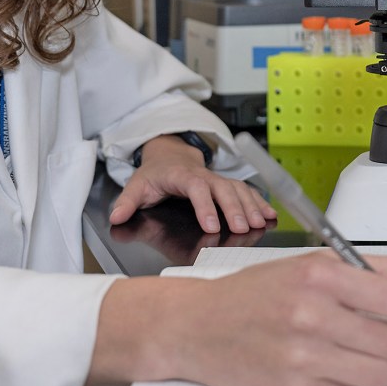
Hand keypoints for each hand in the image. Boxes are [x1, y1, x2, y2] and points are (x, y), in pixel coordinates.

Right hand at [93, 253, 386, 385]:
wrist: (196, 327)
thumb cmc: (251, 294)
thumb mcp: (305, 264)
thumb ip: (358, 273)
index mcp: (319, 275)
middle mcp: (312, 315)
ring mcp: (303, 356)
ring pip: (380, 374)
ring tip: (386, 359)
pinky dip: (356, 380)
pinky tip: (343, 366)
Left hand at [109, 135, 275, 234]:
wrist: (170, 156)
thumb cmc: (155, 175)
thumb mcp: (136, 185)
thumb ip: (127, 202)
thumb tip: (116, 217)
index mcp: (182, 176)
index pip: (196, 188)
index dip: (205, 206)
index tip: (211, 225)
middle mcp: (204, 176)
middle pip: (223, 188)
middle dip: (235, 208)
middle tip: (243, 228)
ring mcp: (218, 179)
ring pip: (238, 189)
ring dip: (251, 206)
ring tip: (260, 224)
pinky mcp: (227, 185)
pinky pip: (246, 191)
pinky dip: (259, 202)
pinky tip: (270, 215)